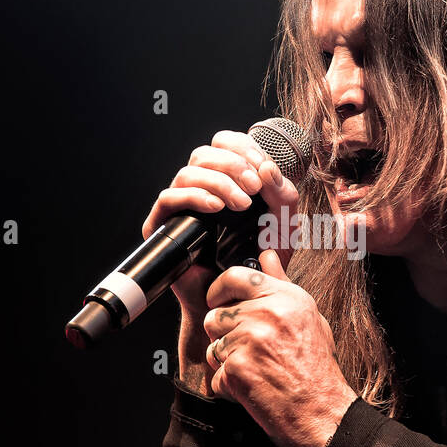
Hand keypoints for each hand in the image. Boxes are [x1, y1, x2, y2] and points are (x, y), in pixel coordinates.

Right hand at [140, 130, 300, 323]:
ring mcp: (180, 206)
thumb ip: (283, 195)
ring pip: (188, 172)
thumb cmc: (258, 264)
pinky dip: (194, 197)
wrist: (237, 302)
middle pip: (205, 152)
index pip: (226, 143)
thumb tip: (267, 167)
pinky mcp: (163, 226)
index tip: (264, 167)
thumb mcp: (283, 227)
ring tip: (240, 204)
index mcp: (226, 180)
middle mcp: (200, 189)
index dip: (244, 147)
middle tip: (255, 188)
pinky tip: (216, 208)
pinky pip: (168, 198)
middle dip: (234, 165)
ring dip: (218, 182)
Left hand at [202, 249, 357, 446]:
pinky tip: (253, 389)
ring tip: (255, 371)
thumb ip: (282, 285)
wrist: (323, 413)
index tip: (218, 301)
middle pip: (216, 315)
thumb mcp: (309, 318)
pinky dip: (229, 387)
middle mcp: (267, 314)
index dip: (219, 290)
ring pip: (212, 345)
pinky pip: (215, 374)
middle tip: (247, 350)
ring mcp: (250, 340)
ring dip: (226, 362)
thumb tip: (267, 256)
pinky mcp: (237, 368)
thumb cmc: (318, 369)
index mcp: (285, 297)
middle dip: (224, 335)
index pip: (234, 276)